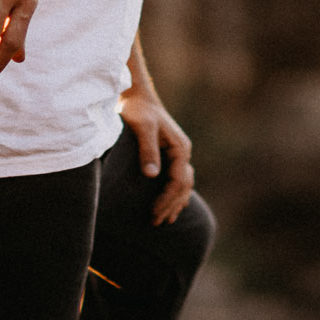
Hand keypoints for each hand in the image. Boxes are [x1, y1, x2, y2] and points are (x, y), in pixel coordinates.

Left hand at [120, 89, 194, 224]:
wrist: (136, 96)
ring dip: (175, 202)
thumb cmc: (137, 110)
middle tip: (156, 222)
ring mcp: (178, 153)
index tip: (154, 213)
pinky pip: (177, 178)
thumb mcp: (142, 128)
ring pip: (183, 184)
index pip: (178, 180)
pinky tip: (171, 205)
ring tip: (166, 220)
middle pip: (183, 186)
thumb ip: (148, 150)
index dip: (167, 199)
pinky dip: (175, 194)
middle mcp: (182, 152)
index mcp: (179, 147)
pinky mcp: (169, 153)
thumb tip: (152, 174)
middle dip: (171, 205)